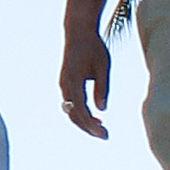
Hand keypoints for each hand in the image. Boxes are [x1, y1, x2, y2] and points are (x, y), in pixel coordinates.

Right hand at [60, 27, 113, 141]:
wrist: (78, 32)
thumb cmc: (93, 47)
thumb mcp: (103, 67)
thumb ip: (102, 88)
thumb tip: (102, 110)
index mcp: (73, 81)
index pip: (81, 110)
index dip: (92, 125)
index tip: (105, 135)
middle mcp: (65, 85)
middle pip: (73, 115)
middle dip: (88, 128)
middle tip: (106, 136)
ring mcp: (64, 85)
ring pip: (71, 111)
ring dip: (84, 122)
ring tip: (102, 129)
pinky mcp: (67, 83)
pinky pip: (72, 104)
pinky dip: (81, 114)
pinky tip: (96, 117)